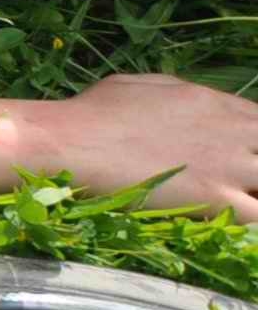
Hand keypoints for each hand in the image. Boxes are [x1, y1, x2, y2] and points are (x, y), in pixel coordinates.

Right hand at [0, 74, 257, 221]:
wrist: (70, 142)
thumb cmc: (93, 112)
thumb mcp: (140, 86)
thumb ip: (180, 94)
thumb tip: (193, 103)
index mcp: (213, 102)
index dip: (254, 142)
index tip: (242, 156)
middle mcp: (231, 131)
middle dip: (256, 166)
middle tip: (237, 181)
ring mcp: (228, 166)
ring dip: (254, 191)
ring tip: (234, 200)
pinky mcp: (216, 199)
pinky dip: (251, 221)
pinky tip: (232, 222)